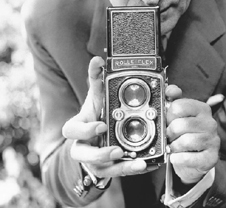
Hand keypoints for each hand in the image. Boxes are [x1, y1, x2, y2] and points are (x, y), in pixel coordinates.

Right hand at [62, 56, 154, 178]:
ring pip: (102, 169)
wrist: (97, 133)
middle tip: (117, 150)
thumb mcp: (96, 95)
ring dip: (120, 167)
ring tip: (137, 163)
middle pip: (83, 155)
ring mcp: (95, 159)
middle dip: (100, 154)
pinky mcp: (108, 168)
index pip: (71, 131)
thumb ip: (96, 78)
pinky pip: (118, 173)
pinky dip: (132, 170)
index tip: (101, 125)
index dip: (84, 130)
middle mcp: (84, 145)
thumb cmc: (96, 113)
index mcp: (78, 128)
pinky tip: (146, 165)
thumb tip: (97, 59)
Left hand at [166, 98, 219, 184]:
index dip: (168, 115)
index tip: (167, 121)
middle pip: (181, 125)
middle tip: (168, 136)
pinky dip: (178, 158)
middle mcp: (210, 123)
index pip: (179, 106)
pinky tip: (174, 157)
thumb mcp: (181, 115)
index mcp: (202, 109)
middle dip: (169, 132)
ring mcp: (213, 140)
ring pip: (185, 141)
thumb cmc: (186, 133)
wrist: (196, 158)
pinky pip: (190, 158)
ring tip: (172, 147)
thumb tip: (169, 90)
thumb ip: (174, 99)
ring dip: (173, 146)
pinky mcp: (211, 157)